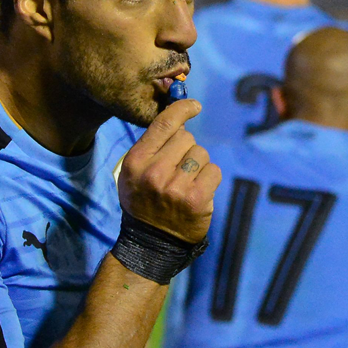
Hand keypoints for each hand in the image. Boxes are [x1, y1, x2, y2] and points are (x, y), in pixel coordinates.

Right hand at [119, 100, 220, 243]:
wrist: (152, 242)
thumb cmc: (143, 201)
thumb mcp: (134, 172)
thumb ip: (152, 146)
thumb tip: (180, 119)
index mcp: (136, 162)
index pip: (163, 124)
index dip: (182, 109)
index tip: (194, 105)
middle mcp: (154, 173)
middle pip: (187, 138)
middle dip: (187, 149)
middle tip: (179, 168)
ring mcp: (176, 187)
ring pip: (202, 154)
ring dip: (199, 165)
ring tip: (187, 182)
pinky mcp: (196, 199)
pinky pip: (214, 171)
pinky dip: (210, 179)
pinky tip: (198, 191)